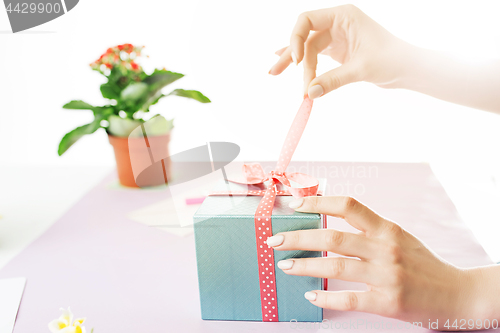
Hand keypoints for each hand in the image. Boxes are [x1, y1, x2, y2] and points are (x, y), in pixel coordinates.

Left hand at [265, 196, 487, 329]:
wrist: (457, 293)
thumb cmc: (423, 263)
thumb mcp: (398, 236)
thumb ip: (369, 230)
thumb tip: (328, 221)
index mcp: (386, 228)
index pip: (348, 206)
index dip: (318, 201)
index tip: (295, 203)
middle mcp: (385, 248)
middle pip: (331, 238)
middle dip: (298, 237)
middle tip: (275, 239)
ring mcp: (386, 276)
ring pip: (334, 267)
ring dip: (303, 266)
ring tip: (284, 266)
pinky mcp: (387, 302)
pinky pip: (348, 299)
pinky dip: (325, 298)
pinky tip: (310, 294)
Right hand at [269, 5, 413, 97]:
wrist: (408, 68)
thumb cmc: (392, 60)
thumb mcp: (361, 69)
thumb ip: (333, 80)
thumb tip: (310, 93)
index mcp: (343, 16)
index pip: (307, 20)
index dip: (296, 39)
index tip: (298, 63)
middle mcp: (337, 23)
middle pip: (304, 37)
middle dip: (292, 56)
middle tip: (274, 73)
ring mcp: (337, 36)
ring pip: (308, 48)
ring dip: (296, 64)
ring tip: (274, 73)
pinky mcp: (338, 50)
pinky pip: (315, 56)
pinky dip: (305, 65)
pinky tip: (289, 65)